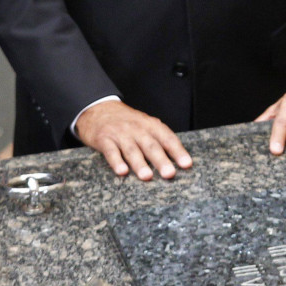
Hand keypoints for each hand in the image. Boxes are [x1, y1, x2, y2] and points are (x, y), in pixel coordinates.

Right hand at [75, 99, 191, 180]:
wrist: (98, 108)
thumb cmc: (127, 122)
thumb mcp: (145, 125)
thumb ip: (158, 140)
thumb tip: (177, 161)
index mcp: (150, 125)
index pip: (167, 138)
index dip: (178, 151)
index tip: (187, 164)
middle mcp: (137, 128)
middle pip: (151, 145)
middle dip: (161, 160)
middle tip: (169, 174)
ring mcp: (120, 134)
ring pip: (132, 149)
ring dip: (140, 163)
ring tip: (147, 176)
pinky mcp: (104, 139)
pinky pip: (111, 151)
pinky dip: (116, 161)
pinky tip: (122, 171)